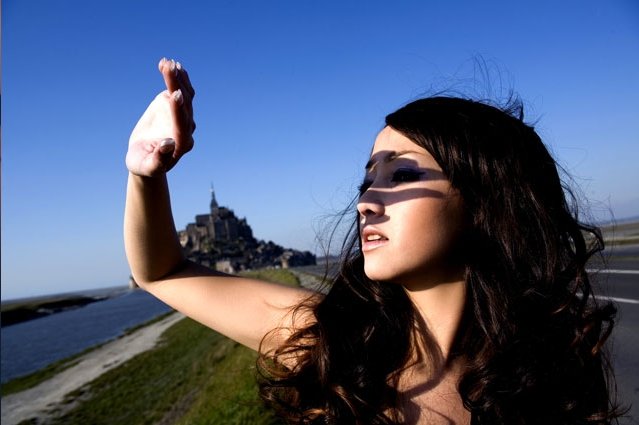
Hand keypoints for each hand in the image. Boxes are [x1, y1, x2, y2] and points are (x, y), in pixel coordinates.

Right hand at [126, 58, 195, 176]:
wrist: (145, 158)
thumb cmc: (144, 164)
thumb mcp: (147, 166)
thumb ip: (158, 159)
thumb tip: (169, 144)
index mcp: (182, 145)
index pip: (182, 125)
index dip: (179, 110)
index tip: (175, 94)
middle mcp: (187, 129)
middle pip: (185, 106)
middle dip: (177, 86)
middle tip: (169, 68)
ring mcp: (184, 117)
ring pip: (186, 95)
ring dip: (178, 78)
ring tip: (167, 62)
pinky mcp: (177, 107)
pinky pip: (181, 90)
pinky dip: (176, 78)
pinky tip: (168, 64)